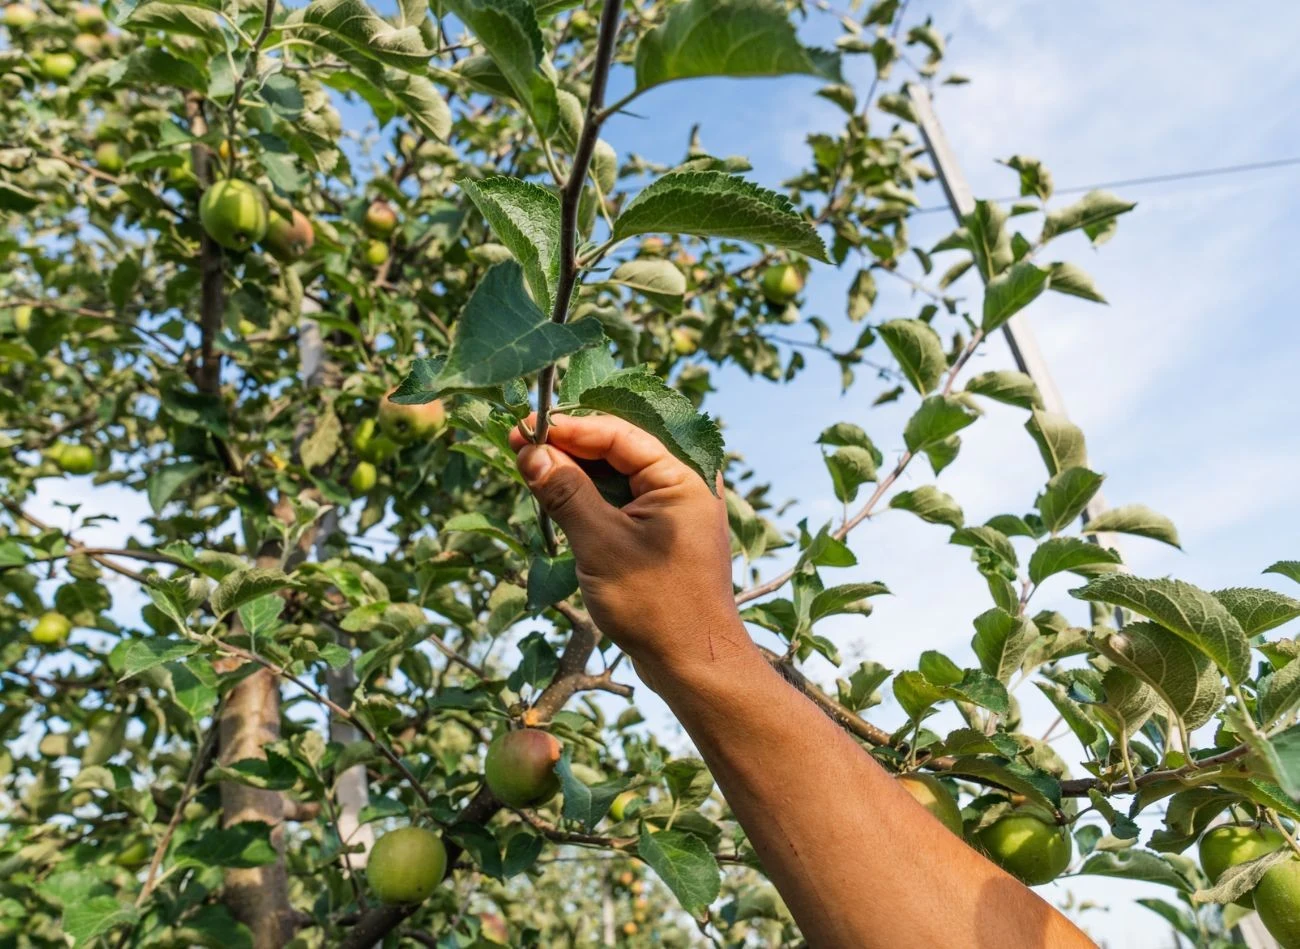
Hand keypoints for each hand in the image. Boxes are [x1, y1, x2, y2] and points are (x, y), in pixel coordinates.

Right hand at [509, 413, 752, 685]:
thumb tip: (531, 453)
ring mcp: (675, 512)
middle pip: (617, 451)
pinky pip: (623, 503)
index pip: (617, 434)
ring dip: (576, 473)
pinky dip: (591, 499)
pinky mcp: (664, 535)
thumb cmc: (654, 604)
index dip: (567, 428)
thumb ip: (566, 493)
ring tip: (529, 469)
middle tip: (517, 445)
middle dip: (567, 448)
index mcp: (681, 477)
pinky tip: (558, 498)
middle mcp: (684, 486)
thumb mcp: (601, 543)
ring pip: (617, 477)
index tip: (523, 427)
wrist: (694, 665)